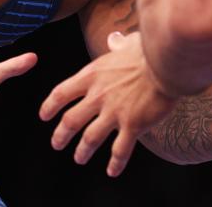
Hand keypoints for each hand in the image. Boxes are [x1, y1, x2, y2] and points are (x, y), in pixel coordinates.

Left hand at [39, 32, 176, 176]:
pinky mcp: (133, 125)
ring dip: (82, 151)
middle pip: (70, 120)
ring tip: (79, 158)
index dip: (50, 106)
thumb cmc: (150, 50)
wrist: (167, 63)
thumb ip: (117, 45)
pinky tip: (112, 171)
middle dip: (60, 135)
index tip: (44, 116)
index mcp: (92, 75)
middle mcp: (98, 96)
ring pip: (90, 138)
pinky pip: (120, 150)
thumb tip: (113, 40)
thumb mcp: (128, 43)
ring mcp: (114, 112)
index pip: (62, 93)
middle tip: (56, 144)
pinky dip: (115, 163)